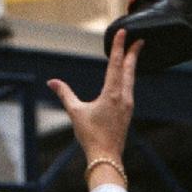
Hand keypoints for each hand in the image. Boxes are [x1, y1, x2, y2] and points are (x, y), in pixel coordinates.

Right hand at [47, 29, 141, 165]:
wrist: (106, 158)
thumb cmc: (91, 135)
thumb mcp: (75, 112)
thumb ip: (64, 94)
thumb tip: (51, 82)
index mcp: (112, 94)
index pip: (116, 64)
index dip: (119, 47)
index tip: (124, 33)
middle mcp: (123, 97)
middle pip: (129, 70)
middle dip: (133, 53)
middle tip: (139, 40)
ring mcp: (127, 105)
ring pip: (131, 79)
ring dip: (132, 65)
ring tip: (133, 55)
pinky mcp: (127, 112)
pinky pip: (130, 88)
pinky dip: (129, 77)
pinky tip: (127, 78)